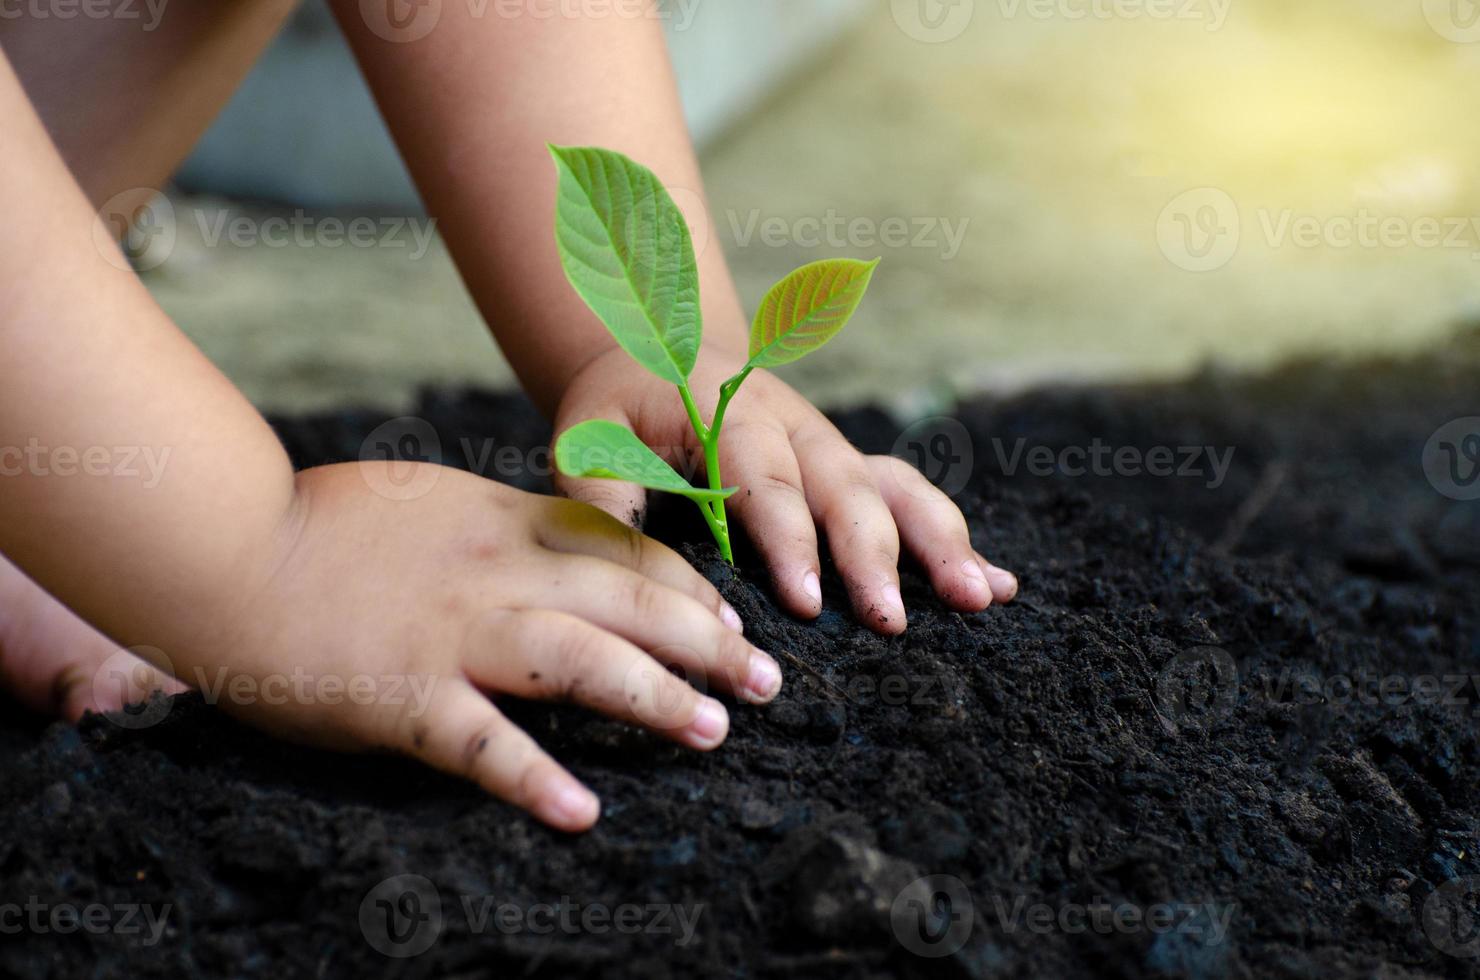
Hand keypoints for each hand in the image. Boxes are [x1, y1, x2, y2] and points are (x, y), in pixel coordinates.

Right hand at [191, 462, 780, 832]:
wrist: (229, 546)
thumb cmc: (329, 524)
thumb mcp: (439, 498)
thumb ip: (508, 521)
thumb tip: (573, 538)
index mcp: (506, 522)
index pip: (626, 550)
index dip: (690, 589)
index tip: (732, 621)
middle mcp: (497, 573)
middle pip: (628, 603)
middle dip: (707, 643)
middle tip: (765, 682)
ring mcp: (453, 635)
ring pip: (580, 663)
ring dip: (654, 699)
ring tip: (712, 732)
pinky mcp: (403, 697)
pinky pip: (482, 743)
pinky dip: (535, 778)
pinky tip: (582, 812)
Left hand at [552, 345, 1018, 633]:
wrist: (658, 350)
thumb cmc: (620, 407)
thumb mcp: (588, 437)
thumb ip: (601, 495)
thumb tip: (622, 563)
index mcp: (729, 412)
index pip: (764, 478)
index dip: (790, 540)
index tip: (810, 603)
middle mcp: (794, 426)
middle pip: (846, 487)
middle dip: (874, 554)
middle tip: (892, 620)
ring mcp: (830, 446)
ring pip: (894, 488)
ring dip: (939, 542)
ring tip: (978, 599)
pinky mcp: (849, 467)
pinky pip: (910, 496)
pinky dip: (953, 539)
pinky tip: (997, 585)